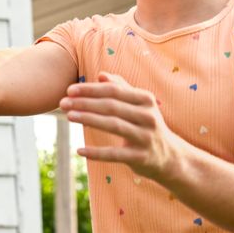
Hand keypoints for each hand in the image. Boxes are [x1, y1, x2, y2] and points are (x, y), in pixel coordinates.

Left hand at [62, 72, 183, 180]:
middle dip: (85, 103)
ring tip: (69, 117)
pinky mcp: (141, 157)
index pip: (113, 90)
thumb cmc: (147, 126)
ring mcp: (145, 137)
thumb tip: (101, 75)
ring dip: (89, 120)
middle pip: (111, 106)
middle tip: (63, 103)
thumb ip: (121, 89)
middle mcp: (147, 116)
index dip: (90, 89)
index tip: (69, 90)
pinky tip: (79, 150)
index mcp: (145, 100)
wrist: (170, 157)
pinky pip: (115, 154)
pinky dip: (96, 153)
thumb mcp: (140, 105)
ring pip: (113, 125)